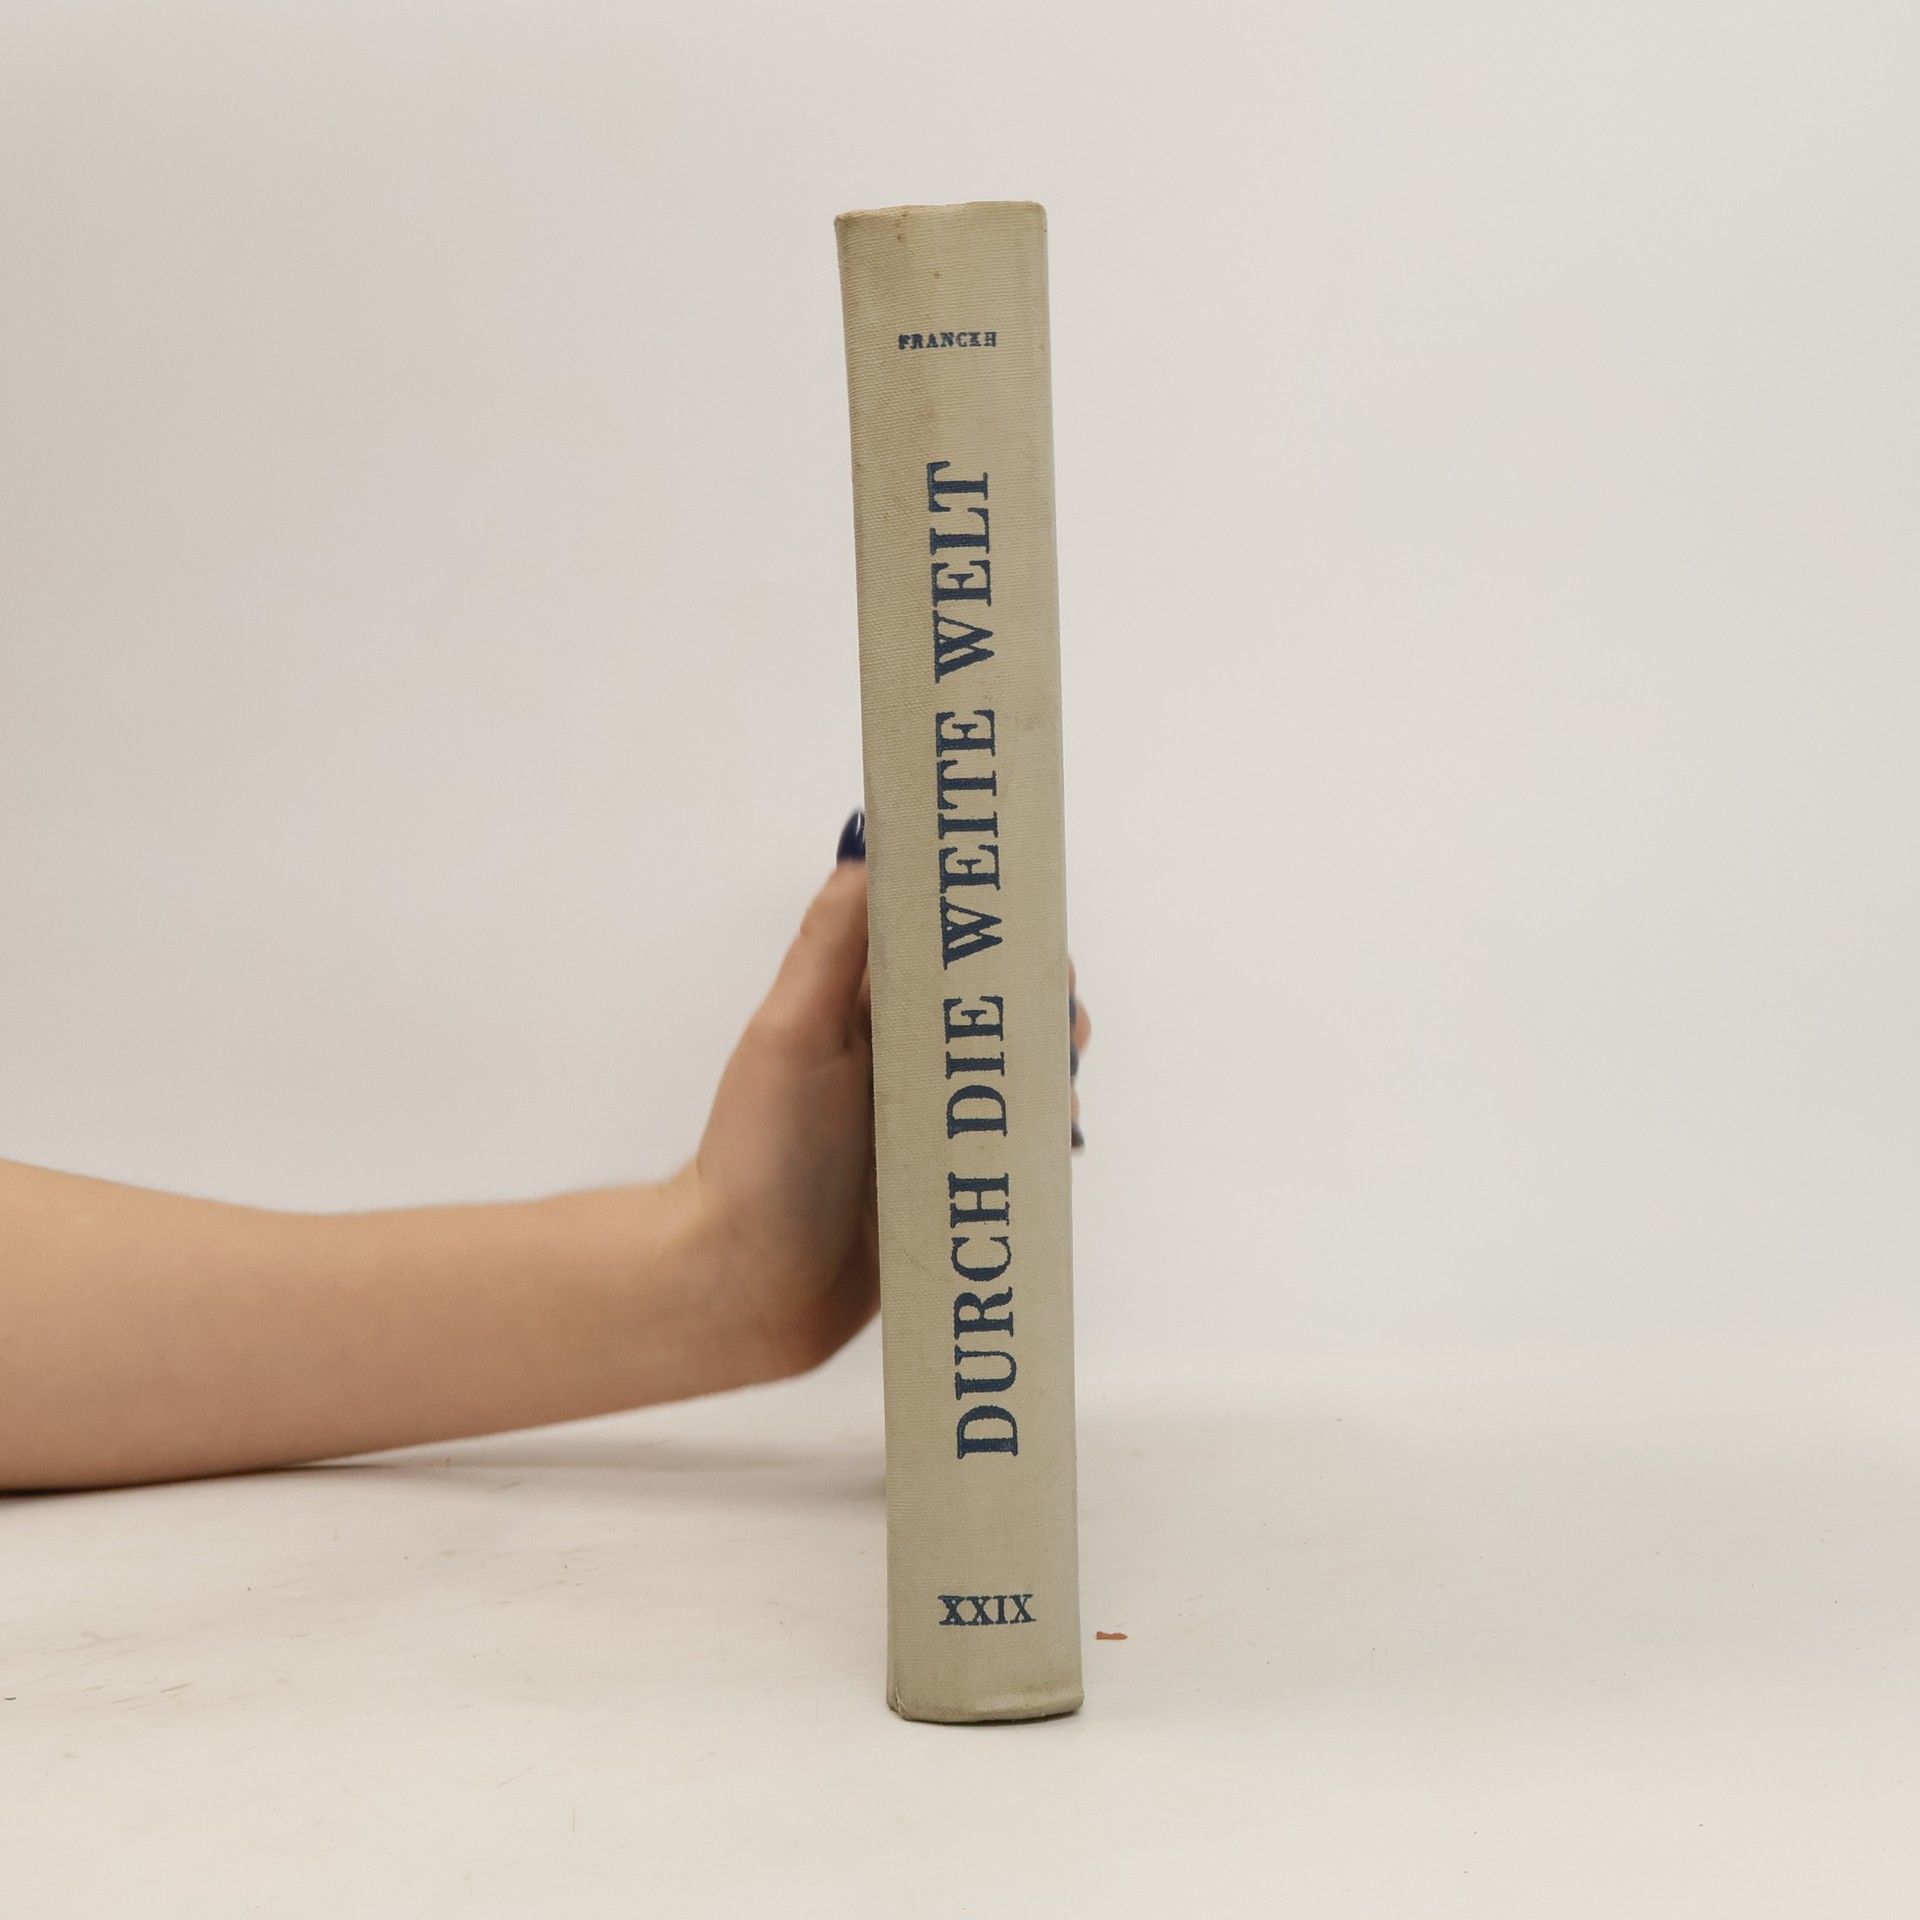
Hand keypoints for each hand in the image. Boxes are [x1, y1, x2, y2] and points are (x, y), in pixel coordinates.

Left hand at [679, 819, 1090, 1385]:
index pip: (947, 942)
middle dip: (1040, 1004)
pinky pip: (1019, 1150)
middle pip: (1001, 1008)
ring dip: (1049, 1072)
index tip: (1033, 916)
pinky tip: (1054, 1144)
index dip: (996, 923)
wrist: (745, 1288)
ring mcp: (937, 1122)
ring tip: (1055, 1089)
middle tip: (1056, 1020)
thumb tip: (867, 843)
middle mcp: (907, 1057)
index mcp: (868, 1008)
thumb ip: (831, 946)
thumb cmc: (755, 1157)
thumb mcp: (790, 1035)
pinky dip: (1043, 1139)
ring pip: (1021, 1077)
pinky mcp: (957, 1182)